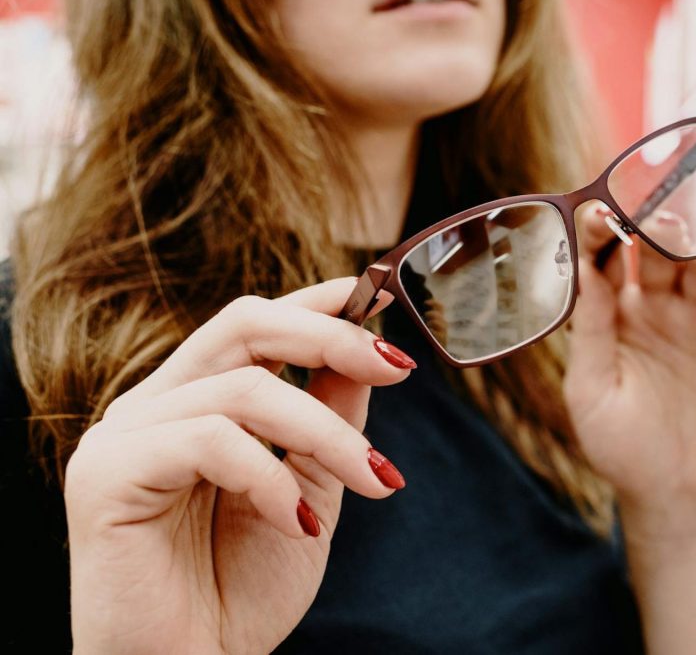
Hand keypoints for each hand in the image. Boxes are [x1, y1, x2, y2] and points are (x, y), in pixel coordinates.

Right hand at [64, 279, 413, 654]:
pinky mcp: (106, 474)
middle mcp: (154, 405)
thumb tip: (368, 351)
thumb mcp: (310, 489)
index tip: (378, 295)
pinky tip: (298, 524)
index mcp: (195, 403)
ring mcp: (124, 435)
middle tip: (399, 368)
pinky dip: (271, 478)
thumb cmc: (243, 590)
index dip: (316, 302)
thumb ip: (329, 418)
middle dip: (331, 336)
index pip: (252, 323)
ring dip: (327, 434)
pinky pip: (210, 441)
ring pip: (243, 387)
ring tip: (376, 481)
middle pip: (243, 324)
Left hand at [565, 204, 695, 538]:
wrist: (668, 493)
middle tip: (655, 215)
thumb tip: (583, 270)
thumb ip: (591, 332)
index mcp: (615, 315)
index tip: (599, 212)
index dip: (603, 235)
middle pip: (657, 258)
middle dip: (655, 233)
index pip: (607, 261)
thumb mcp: (591, 390)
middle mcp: (657, 310)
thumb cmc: (618, 444)